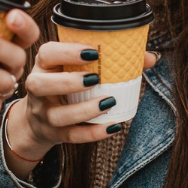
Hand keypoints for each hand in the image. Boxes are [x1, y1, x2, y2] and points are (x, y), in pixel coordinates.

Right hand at [2, 42, 157, 179]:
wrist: (38, 121)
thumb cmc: (66, 87)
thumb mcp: (76, 71)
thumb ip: (112, 61)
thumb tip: (150, 58)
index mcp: (45, 66)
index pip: (46, 53)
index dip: (65, 51)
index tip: (92, 52)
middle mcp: (38, 89)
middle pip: (39, 84)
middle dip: (68, 81)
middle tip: (95, 78)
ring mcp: (43, 114)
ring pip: (57, 115)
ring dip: (83, 110)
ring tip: (108, 102)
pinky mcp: (53, 134)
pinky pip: (71, 136)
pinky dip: (92, 133)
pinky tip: (112, 127)